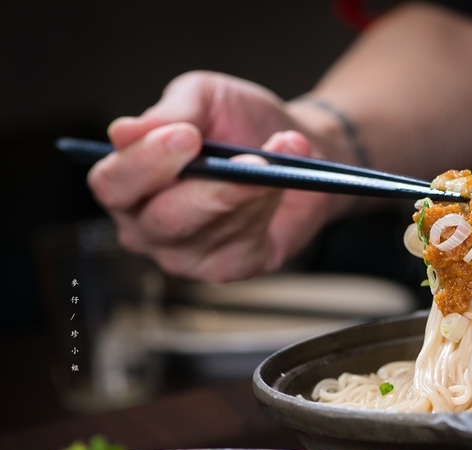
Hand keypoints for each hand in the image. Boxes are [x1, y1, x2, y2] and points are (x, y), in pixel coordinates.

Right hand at [88, 71, 354, 281]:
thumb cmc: (237, 122)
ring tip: (277, 157)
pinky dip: (268, 208)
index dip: (146, 161)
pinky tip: (280, 185)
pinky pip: (245, 244)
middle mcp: (146, 227)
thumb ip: (171, 112)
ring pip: (213, 229)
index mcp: (126, 183)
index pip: (113, 184)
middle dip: (210, 189)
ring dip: (252, 191)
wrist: (295, 144)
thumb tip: (124, 132)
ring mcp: (185, 256)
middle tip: (251, 161)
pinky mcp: (227, 268)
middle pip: (163, 219)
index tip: (187, 137)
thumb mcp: (204, 97)